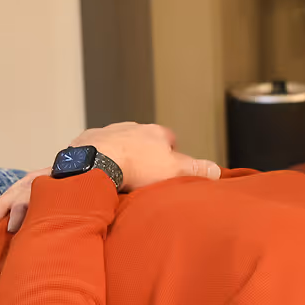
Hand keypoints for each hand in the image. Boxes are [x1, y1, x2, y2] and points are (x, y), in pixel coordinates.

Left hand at [0, 123, 220, 232]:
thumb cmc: (145, 168)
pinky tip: (2, 218)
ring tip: (14, 218)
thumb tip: (218, 172)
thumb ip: (198, 171)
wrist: (106, 162)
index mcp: (140, 133)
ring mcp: (80, 148)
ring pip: (59, 171)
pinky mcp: (57, 166)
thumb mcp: (178, 171)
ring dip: (35, 195)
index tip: (162, 163)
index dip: (163, 149)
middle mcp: (107, 135)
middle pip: (106, 148)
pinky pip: (32, 186)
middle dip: (102, 167)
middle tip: (97, 186)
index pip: (156, 137)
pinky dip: (18, 202)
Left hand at [70, 122, 220, 191]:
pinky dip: (100, 159)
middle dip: (143, 154)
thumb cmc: (137, 168)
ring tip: (120, 178)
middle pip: (143, 140)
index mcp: (156, 132)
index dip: (171, 154)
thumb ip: (196, 170)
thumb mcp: (175, 171)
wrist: (97, 163)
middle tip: (143, 176)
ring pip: (119, 143)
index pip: (170, 139)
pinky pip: (97, 149)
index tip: (167, 169)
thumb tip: (218, 170)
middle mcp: (132, 127)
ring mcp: (108, 131)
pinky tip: (100, 174)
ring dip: (120, 156)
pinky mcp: (87, 140)